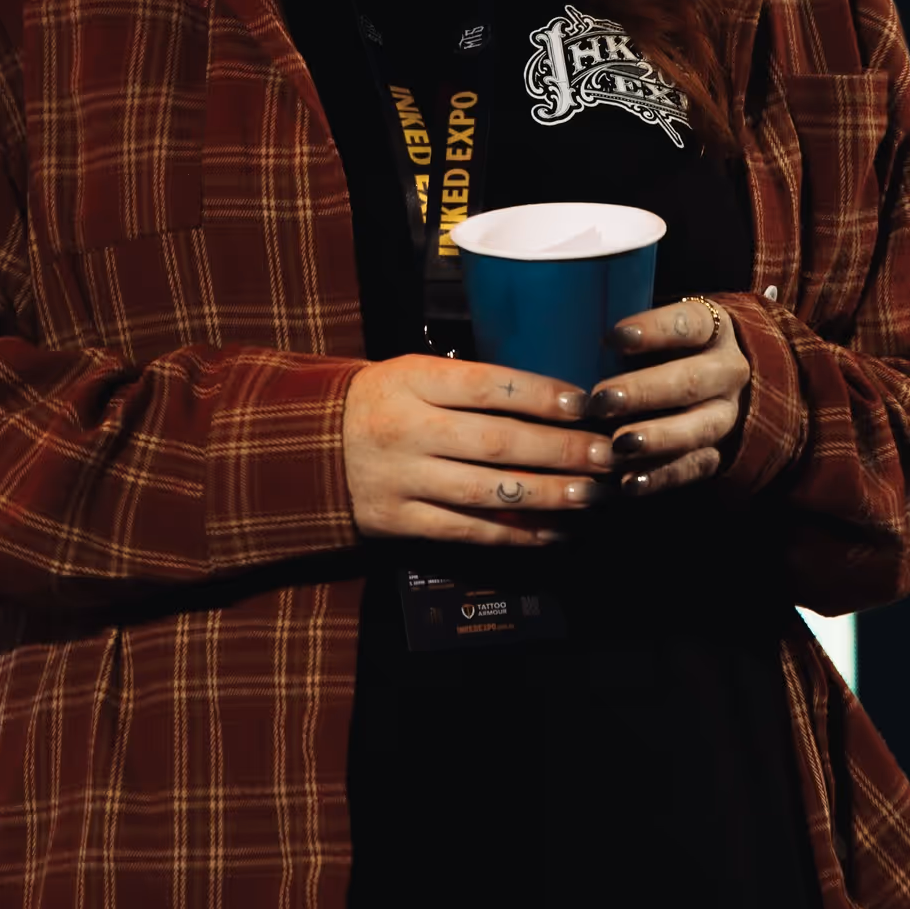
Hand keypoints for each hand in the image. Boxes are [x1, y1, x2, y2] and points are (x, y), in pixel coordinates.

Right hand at [343, 355, 615, 546]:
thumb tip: (548, 399)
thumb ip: (467, 385)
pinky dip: (514, 535)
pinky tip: (552, 532)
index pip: (487, 385)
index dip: (540, 395)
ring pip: (488, 493)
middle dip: (560, 451)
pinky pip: (466, 531)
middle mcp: (406, 429)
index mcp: (409, 380)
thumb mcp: (409, 373)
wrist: (304, 447)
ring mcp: (401, 480)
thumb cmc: (377, 403)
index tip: (584, 404)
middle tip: (606, 455)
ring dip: (547, 496)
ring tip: (590, 495)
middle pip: (497, 442)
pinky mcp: (397, 522)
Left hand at [591, 299, 747, 495]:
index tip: (613, 337)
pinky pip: (693, 468)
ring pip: (698, 428)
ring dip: (654, 438)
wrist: (713, 382)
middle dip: (644, 391)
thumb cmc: (664, 347)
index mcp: (714, 329)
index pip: (690, 324)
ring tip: (617, 445)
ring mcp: (726, 415)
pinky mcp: (717, 452)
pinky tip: (628, 483)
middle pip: (691, 381)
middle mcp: (727, 372)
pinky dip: (660, 476)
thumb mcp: (655, 330)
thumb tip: (570, 340)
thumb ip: (625, 338)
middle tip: (601, 400)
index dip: (654, 330)